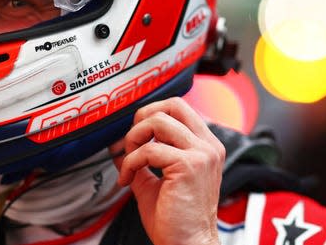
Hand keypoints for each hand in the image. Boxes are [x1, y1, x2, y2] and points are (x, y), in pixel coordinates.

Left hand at [110, 98, 224, 244]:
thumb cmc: (175, 221)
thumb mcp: (155, 181)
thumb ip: (141, 159)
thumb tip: (117, 144)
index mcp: (206, 146)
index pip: (179, 108)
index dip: (151, 116)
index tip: (135, 138)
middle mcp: (208, 146)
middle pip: (173, 104)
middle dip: (143, 118)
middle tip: (131, 143)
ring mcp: (201, 154)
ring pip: (158, 121)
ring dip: (134, 139)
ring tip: (129, 163)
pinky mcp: (189, 166)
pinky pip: (149, 150)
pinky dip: (131, 162)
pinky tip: (127, 179)